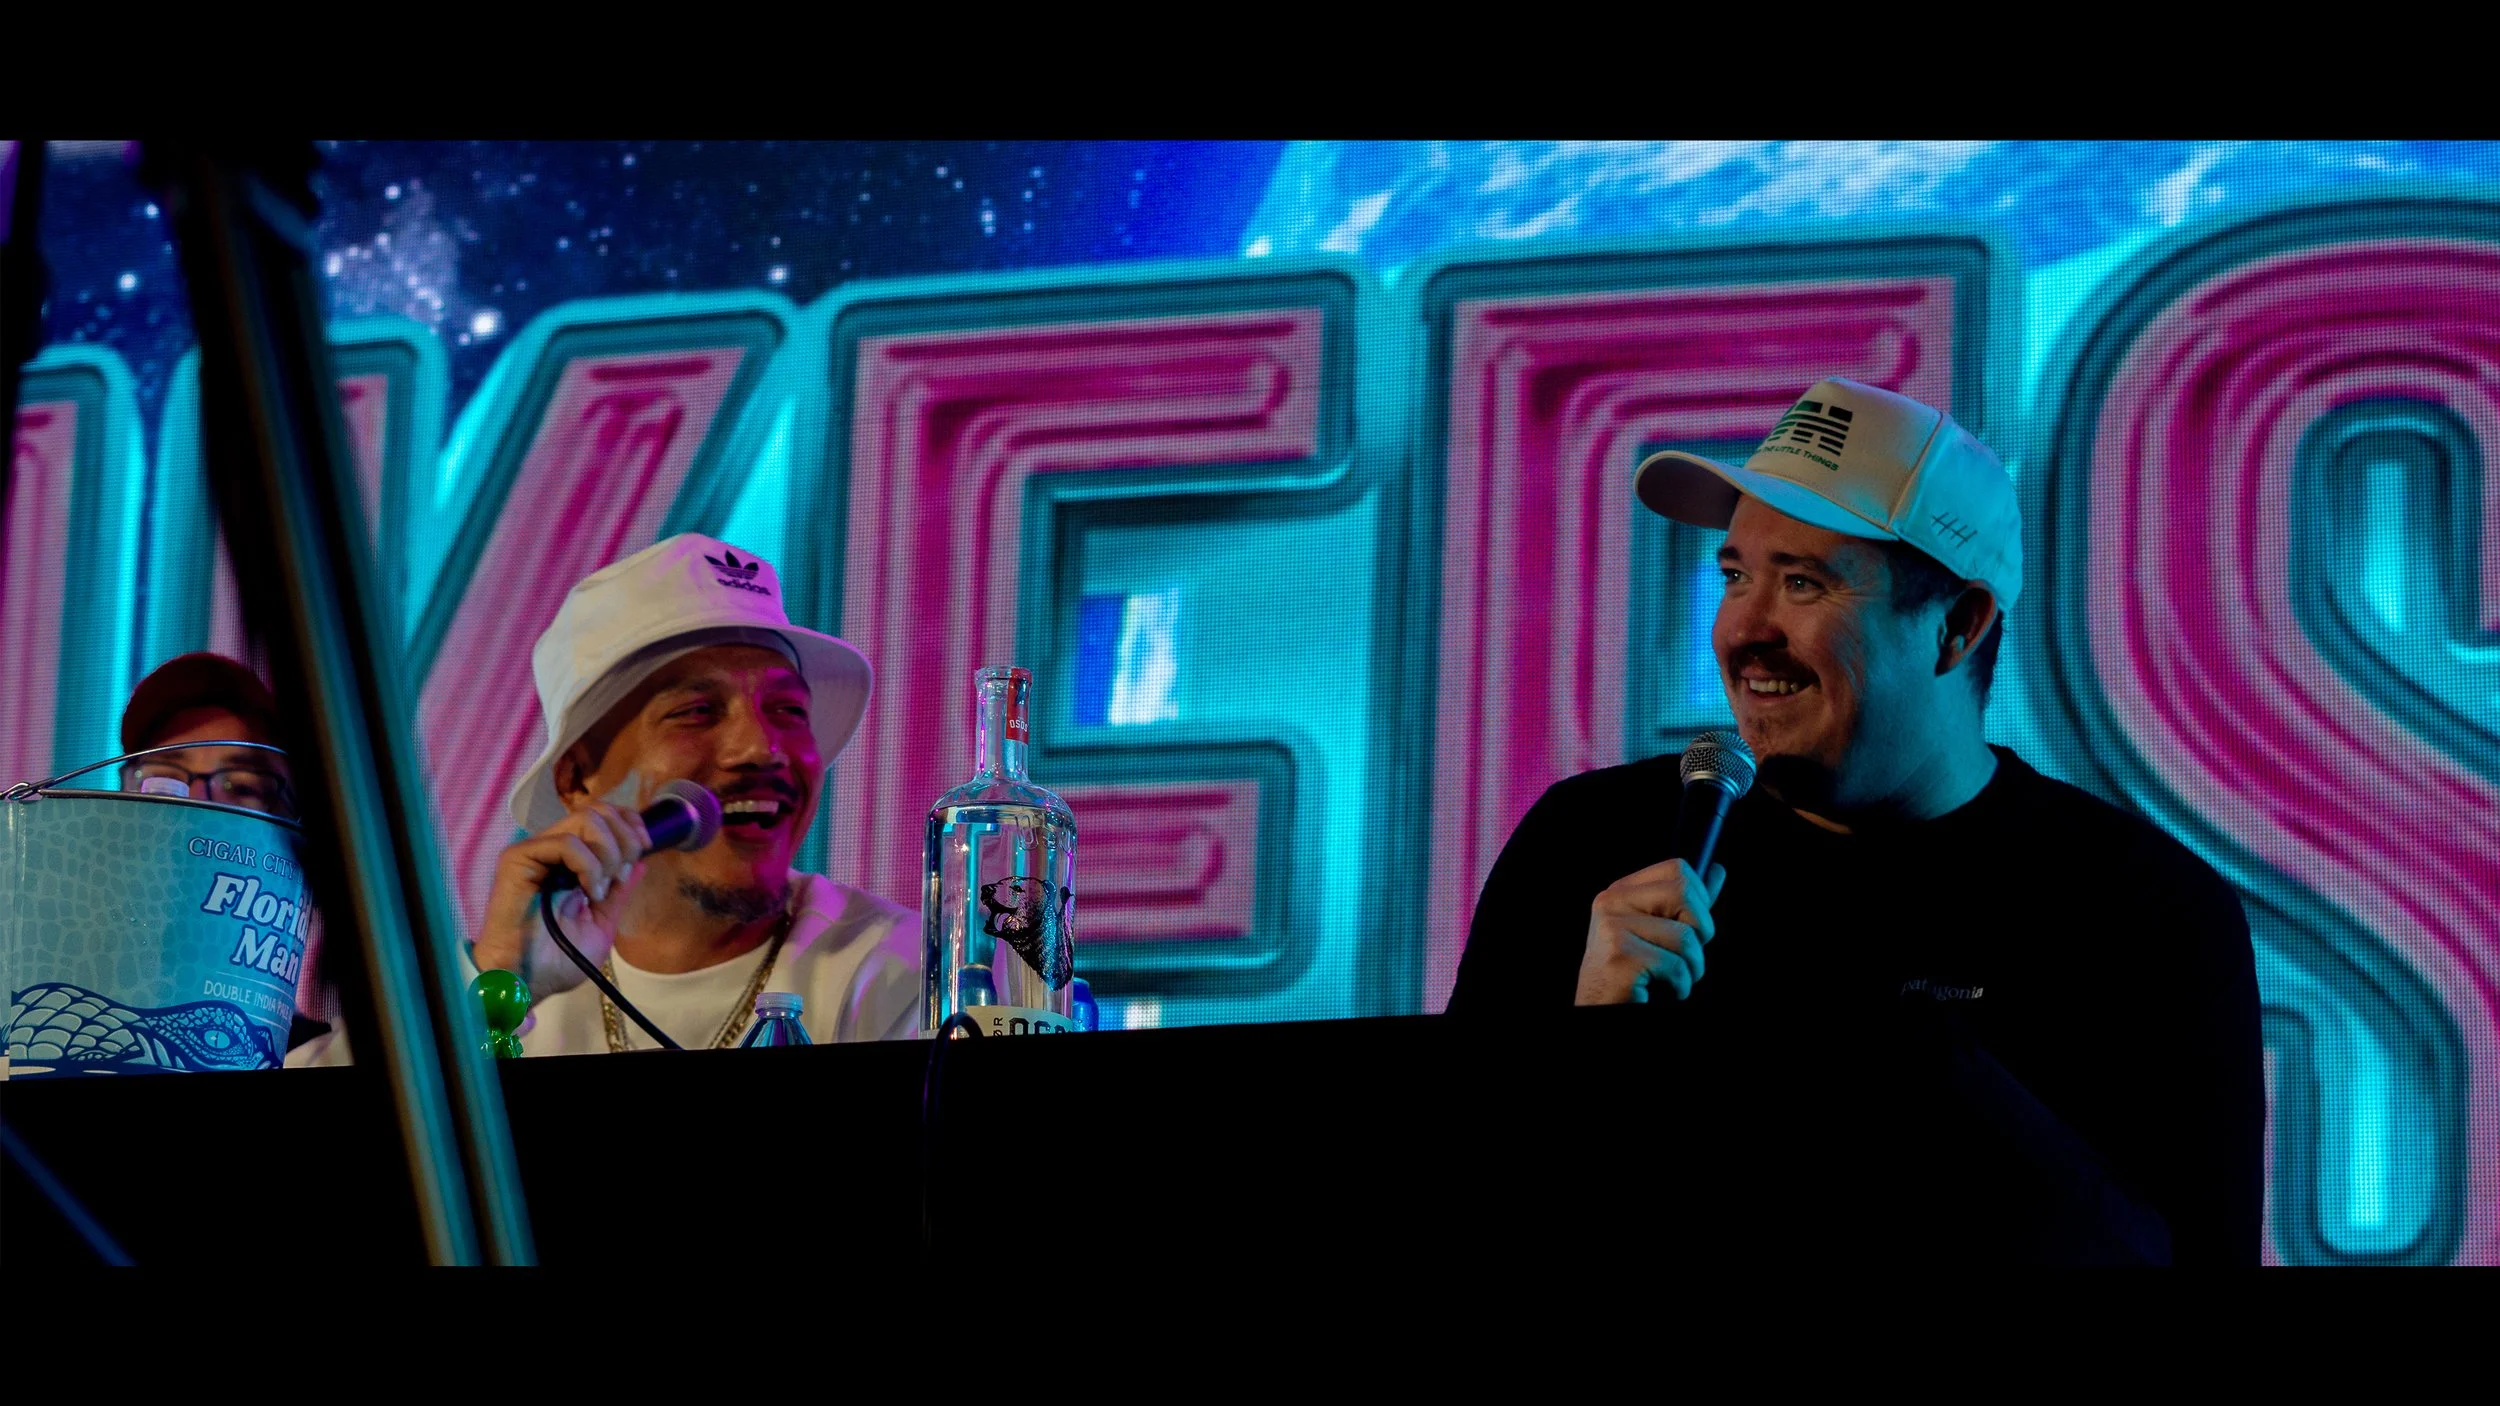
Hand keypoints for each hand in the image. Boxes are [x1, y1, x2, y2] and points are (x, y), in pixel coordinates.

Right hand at [470, 802, 650, 977]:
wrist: (528, 980)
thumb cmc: (559, 959)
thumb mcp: (602, 920)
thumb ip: (618, 890)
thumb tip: (640, 862)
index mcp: (570, 860)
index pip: (602, 816)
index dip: (630, 823)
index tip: (645, 847)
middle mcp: (551, 849)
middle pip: (597, 811)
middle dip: (624, 837)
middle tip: (621, 873)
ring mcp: (534, 851)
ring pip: (585, 819)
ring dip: (608, 853)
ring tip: (600, 889)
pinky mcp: (518, 858)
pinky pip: (566, 843)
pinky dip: (589, 864)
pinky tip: (587, 892)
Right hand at [1575, 858, 1725, 1005]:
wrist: (1601, 1008)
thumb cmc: (1632, 973)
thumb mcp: (1661, 931)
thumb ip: (1686, 902)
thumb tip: (1716, 871)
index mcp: (1621, 891)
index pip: (1676, 869)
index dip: (1698, 898)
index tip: (1691, 925)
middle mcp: (1612, 902)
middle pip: (1684, 893)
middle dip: (1700, 931)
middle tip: (1685, 955)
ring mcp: (1613, 928)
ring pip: (1686, 937)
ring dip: (1691, 968)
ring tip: (1670, 978)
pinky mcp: (1619, 957)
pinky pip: (1676, 967)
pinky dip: (1679, 987)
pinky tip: (1658, 990)